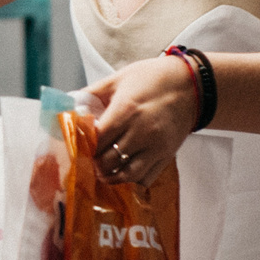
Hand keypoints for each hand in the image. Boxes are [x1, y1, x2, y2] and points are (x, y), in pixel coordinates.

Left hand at [81, 55, 199, 187]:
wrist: (191, 85)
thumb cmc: (152, 79)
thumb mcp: (118, 79)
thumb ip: (92, 93)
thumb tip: (69, 105)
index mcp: (126, 110)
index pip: (97, 139)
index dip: (84, 146)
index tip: (78, 145)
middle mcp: (142, 131)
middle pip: (109, 160)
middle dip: (94, 163)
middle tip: (87, 160)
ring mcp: (156, 146)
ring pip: (127, 175)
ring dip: (110, 176)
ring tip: (101, 171)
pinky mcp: (167, 155)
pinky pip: (146, 178)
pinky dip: (132, 180)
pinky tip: (122, 172)